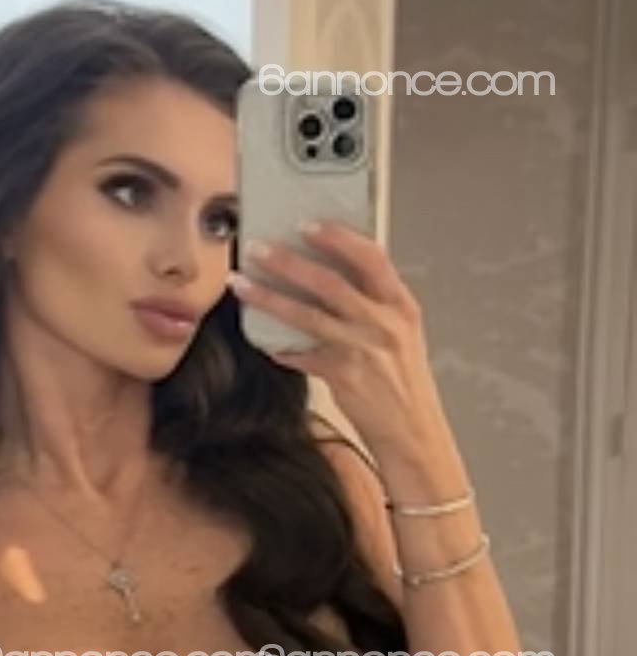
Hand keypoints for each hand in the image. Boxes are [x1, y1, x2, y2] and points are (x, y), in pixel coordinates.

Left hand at [227, 222, 450, 460]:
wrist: (413, 431)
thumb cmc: (403, 381)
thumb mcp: (401, 333)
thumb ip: (374, 304)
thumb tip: (334, 278)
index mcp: (401, 305)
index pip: (370, 257)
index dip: (337, 237)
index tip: (307, 224)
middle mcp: (383, 323)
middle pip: (329, 282)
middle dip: (288, 262)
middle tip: (258, 248)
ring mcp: (363, 350)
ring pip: (307, 315)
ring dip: (269, 298)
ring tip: (242, 285)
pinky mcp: (343, 377)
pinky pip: (301, 356)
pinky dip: (280, 348)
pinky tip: (264, 341)